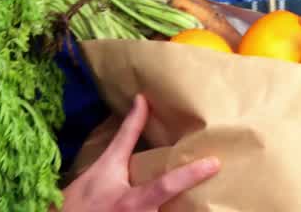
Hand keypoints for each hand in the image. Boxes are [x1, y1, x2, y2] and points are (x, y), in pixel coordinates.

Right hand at [61, 94, 218, 211]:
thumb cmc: (85, 195)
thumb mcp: (107, 163)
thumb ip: (128, 134)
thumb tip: (142, 100)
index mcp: (133, 201)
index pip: (166, 186)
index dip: (191, 174)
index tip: (215, 163)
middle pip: (178, 210)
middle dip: (194, 202)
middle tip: (212, 176)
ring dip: (185, 208)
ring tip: (205, 198)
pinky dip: (173, 210)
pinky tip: (181, 204)